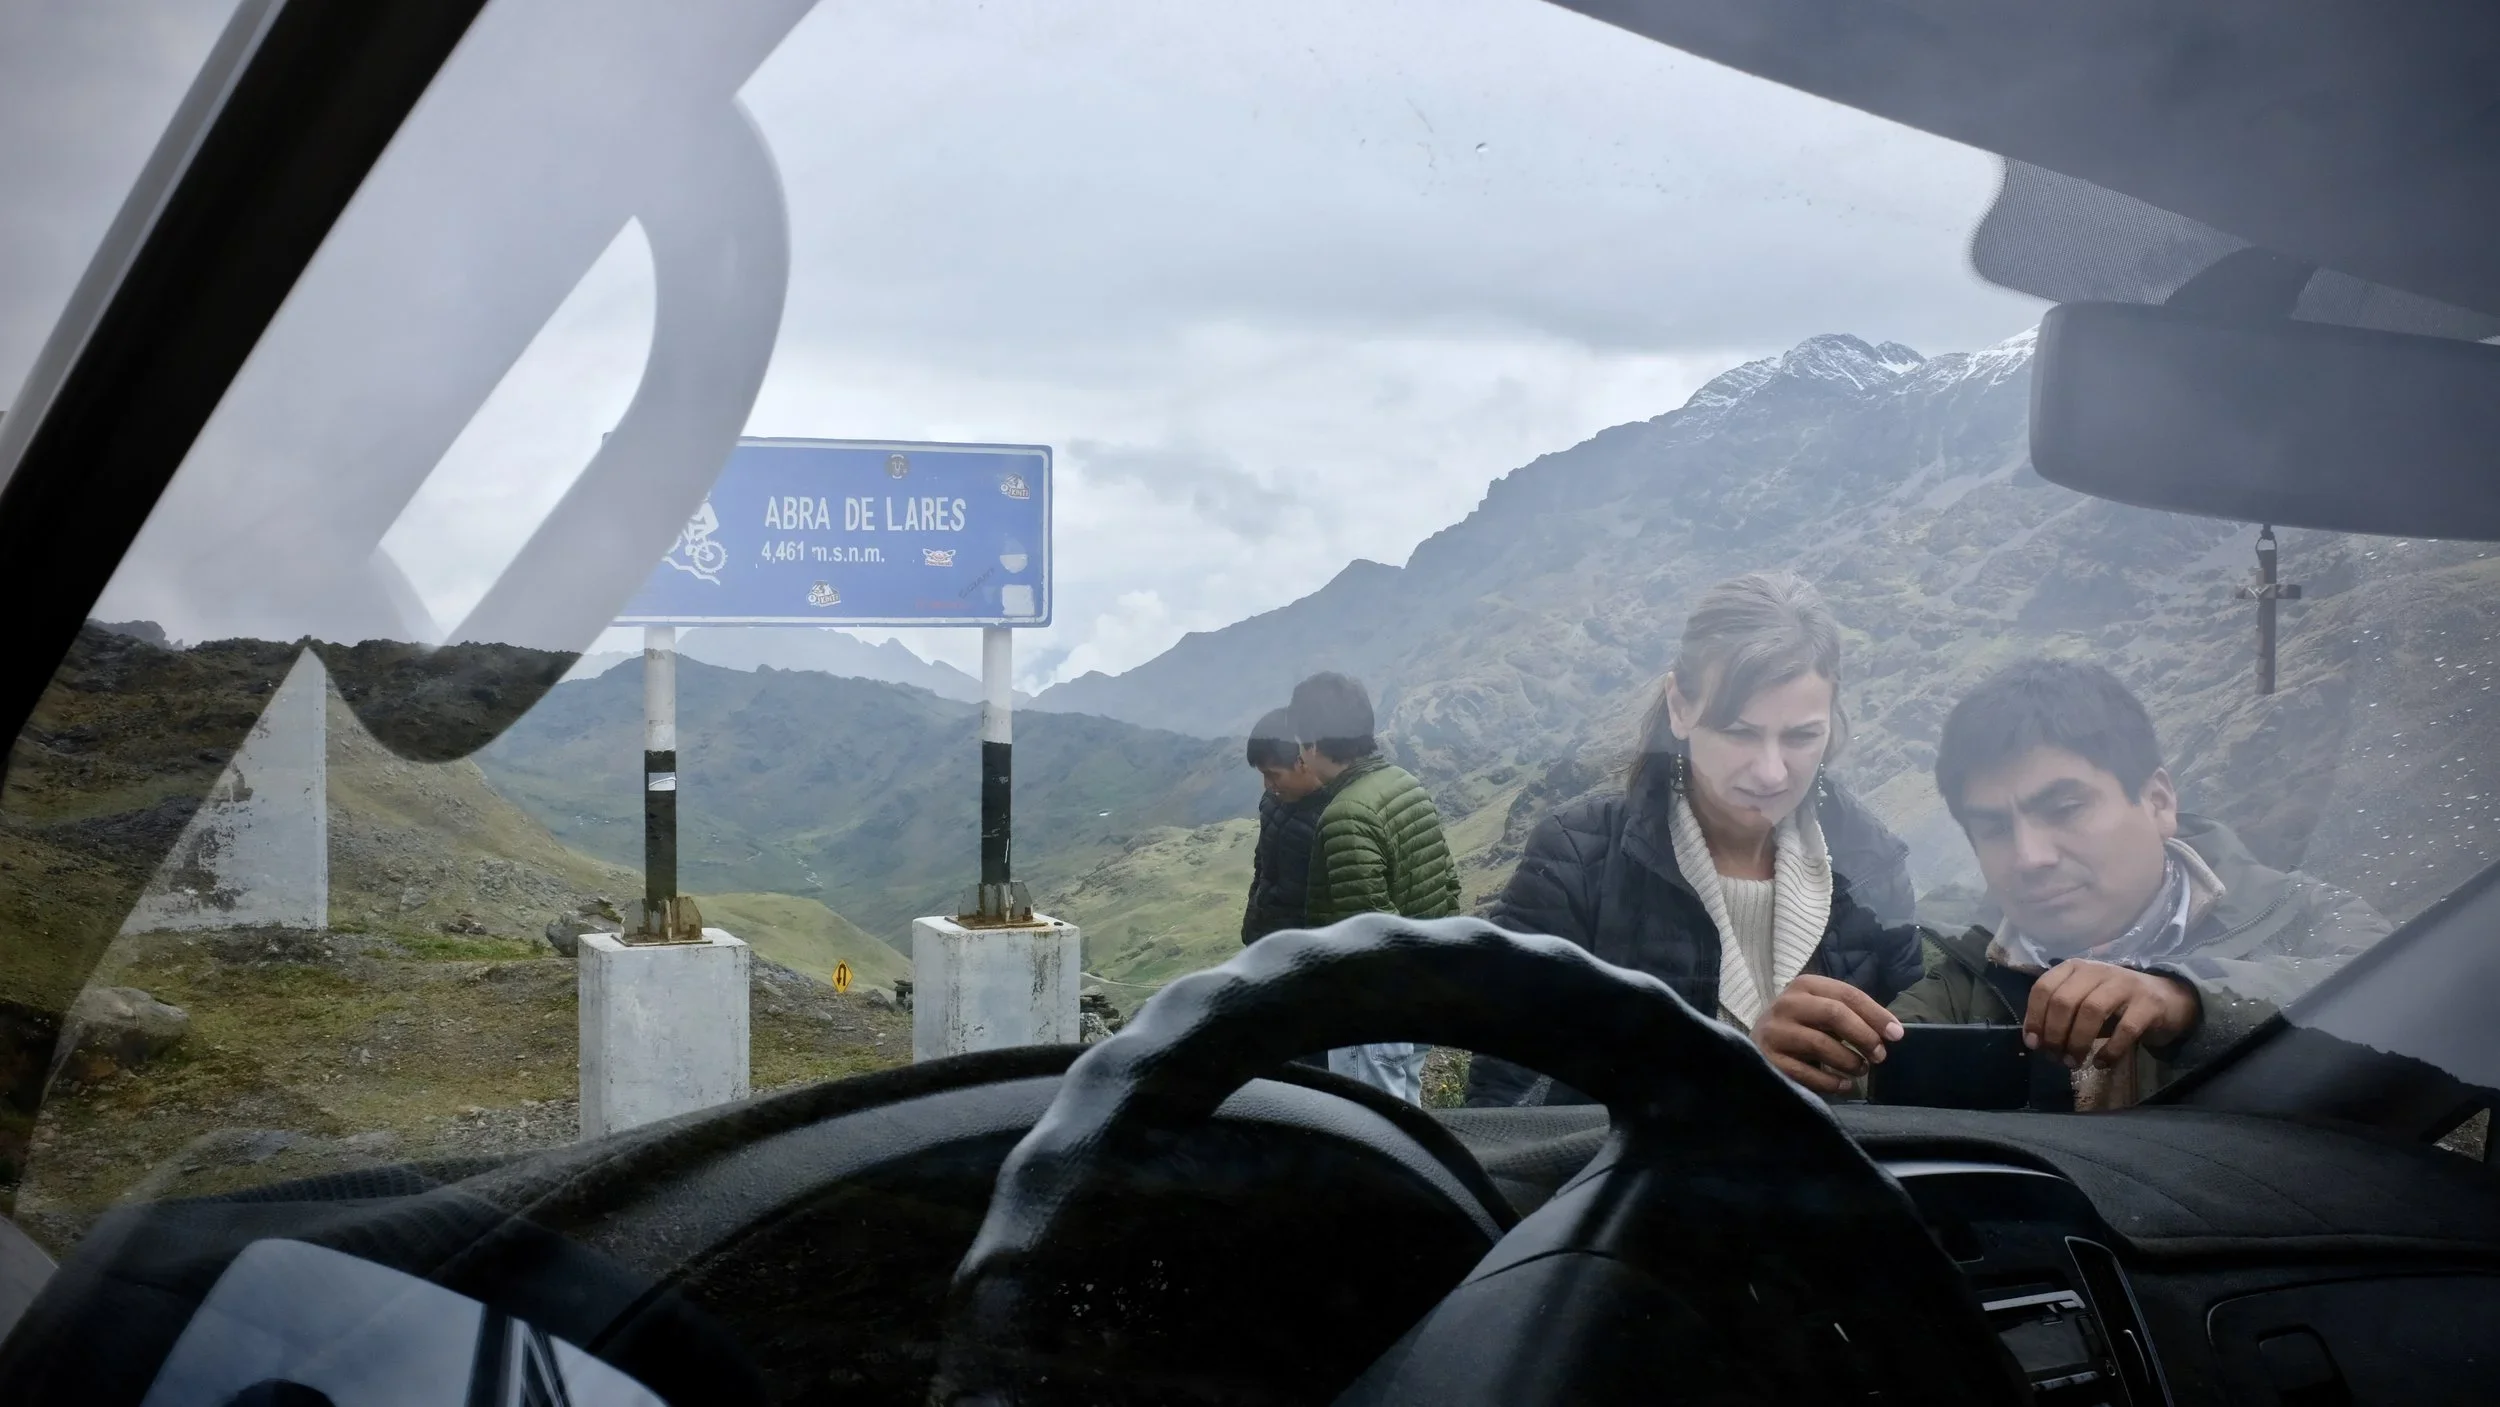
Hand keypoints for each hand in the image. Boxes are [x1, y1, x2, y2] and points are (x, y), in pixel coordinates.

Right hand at [1754, 974, 1905, 1094]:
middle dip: (1864, 1036)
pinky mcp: (1768, 1058)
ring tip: (1861, 1070)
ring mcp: (1774, 1031)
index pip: (1848, 994)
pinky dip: (1831, 1081)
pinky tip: (1844, 1085)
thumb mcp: (1822, 1012)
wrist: (1757, 1047)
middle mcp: (1786, 1003)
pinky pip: (1807, 1072)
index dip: (1876, 1014)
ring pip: (1821, 1043)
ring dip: (1849, 1061)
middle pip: (1834, 1013)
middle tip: (1880, 1055)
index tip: (1897, 1035)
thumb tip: (1892, 1031)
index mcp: (1805, 986)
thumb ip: (1851, 1015)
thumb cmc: (1801, 1028)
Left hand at [2023, 960, 2198, 1068]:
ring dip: (2077, 1042)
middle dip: (2055, 1034)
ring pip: (2091, 1011)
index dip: (2034, 1017)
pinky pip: (2125, 1029)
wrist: (2168, 998)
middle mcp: (2098, 971)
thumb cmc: (2116, 1003)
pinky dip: (2110, 1050)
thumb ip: (2060, 1014)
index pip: (2044, 987)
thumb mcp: (2084, 1000)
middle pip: (2064, 1000)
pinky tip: (2102, 1063)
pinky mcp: (2149, 1003)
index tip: (2034, 1043)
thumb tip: (2035, 1041)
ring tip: (2074, 1062)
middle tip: (2055, 1058)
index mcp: (2076, 968)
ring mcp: (2125, 984)